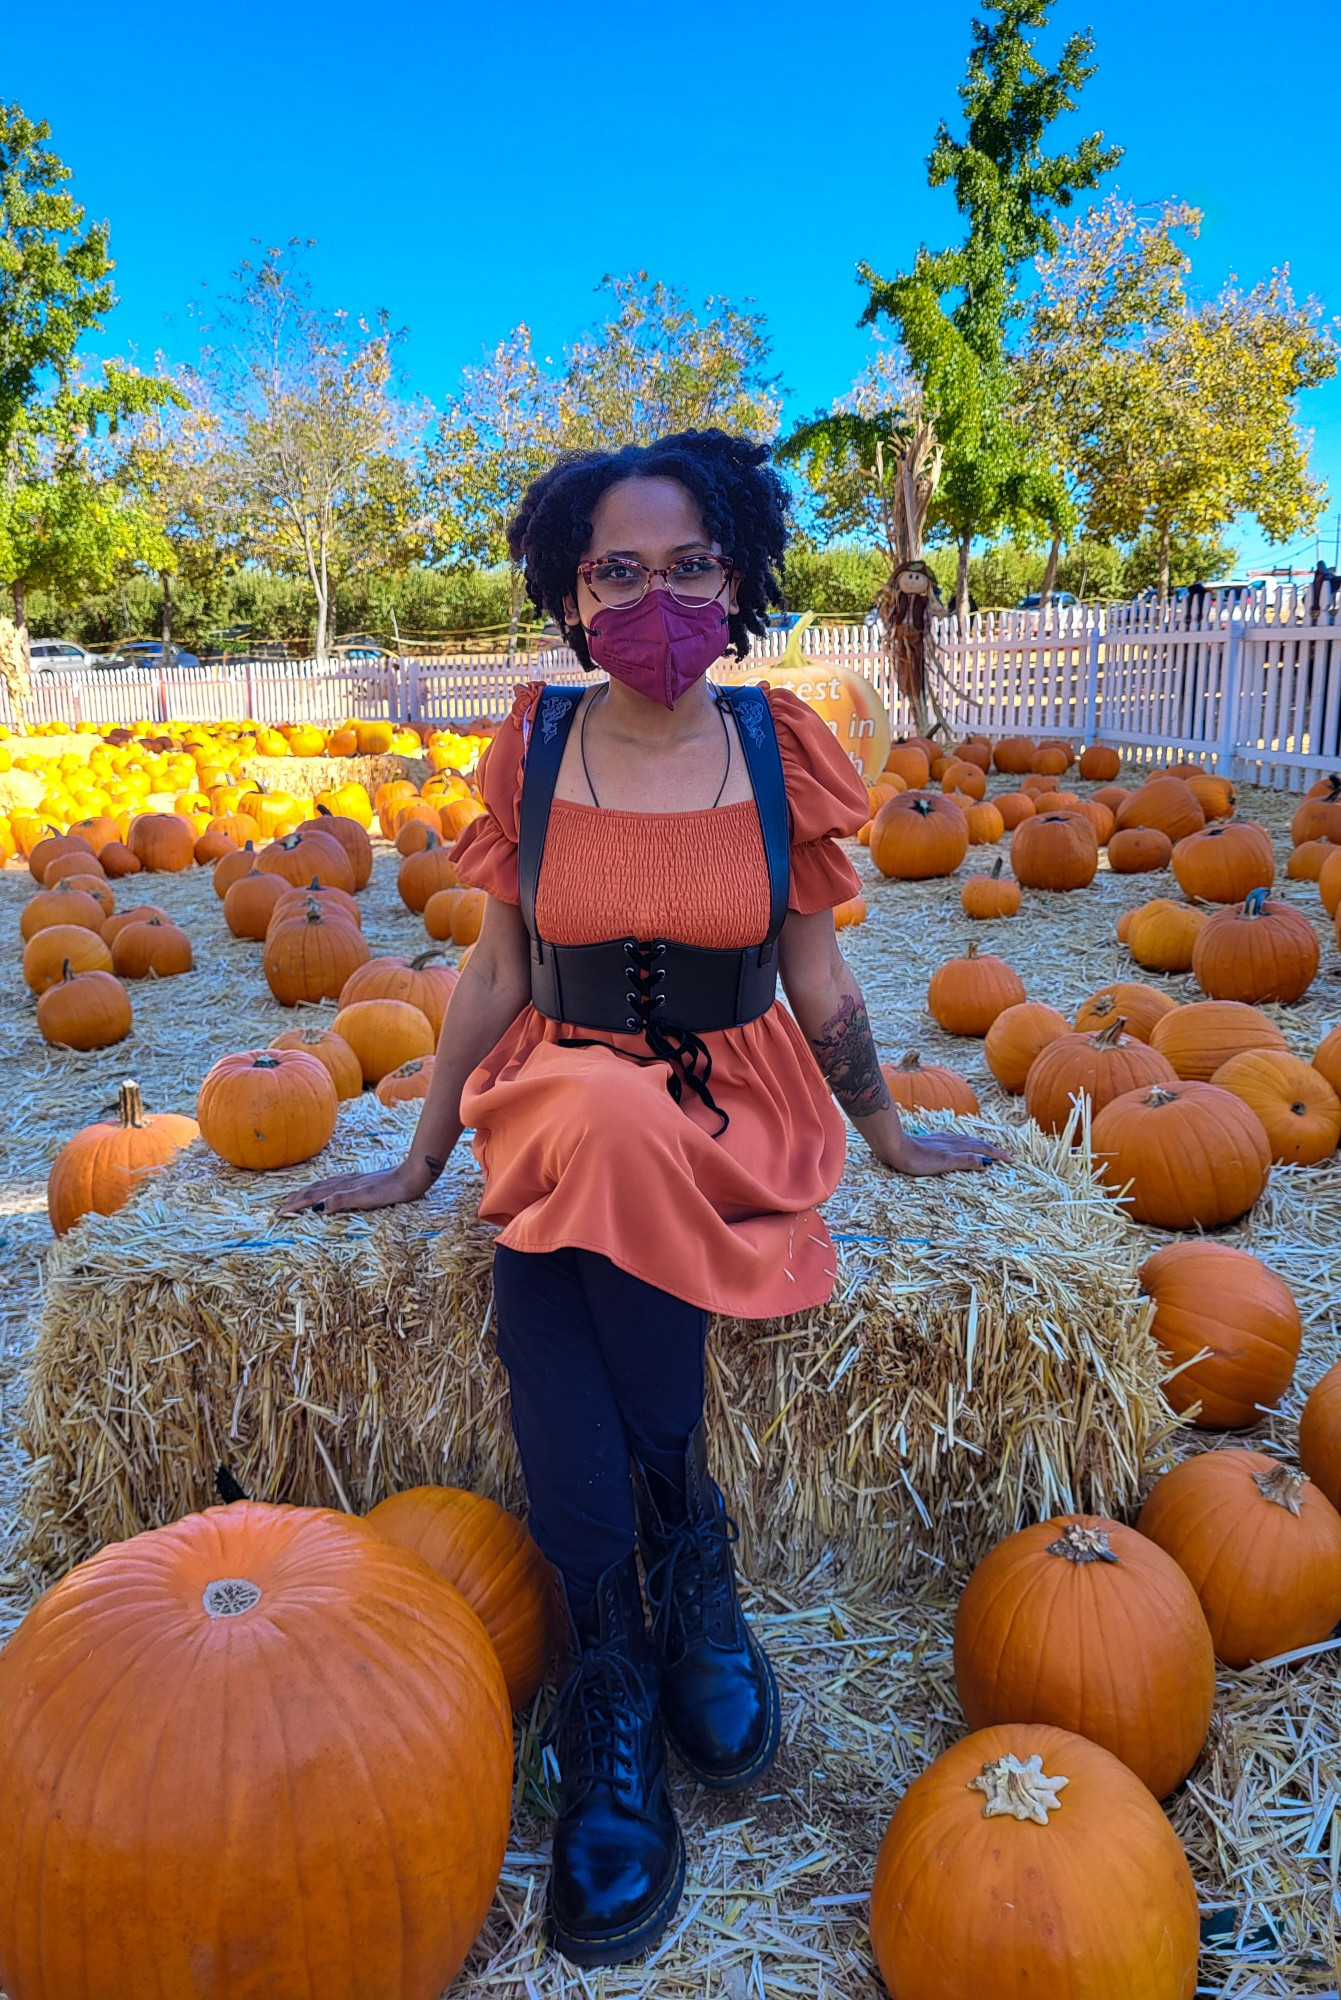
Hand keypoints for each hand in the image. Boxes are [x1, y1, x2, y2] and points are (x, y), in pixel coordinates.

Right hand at [276, 1156, 436, 1217]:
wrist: (415, 1175)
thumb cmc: (393, 1190)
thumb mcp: (368, 1198)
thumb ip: (342, 1200)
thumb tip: (316, 1207)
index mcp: (344, 1187)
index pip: (314, 1196)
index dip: (296, 1205)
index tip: (279, 1213)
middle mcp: (346, 1181)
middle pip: (315, 1189)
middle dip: (297, 1198)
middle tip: (280, 1206)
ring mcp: (355, 1180)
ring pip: (325, 1185)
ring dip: (308, 1192)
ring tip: (297, 1197)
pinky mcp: (363, 1181)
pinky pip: (335, 1184)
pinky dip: (324, 1188)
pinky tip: (329, 1189)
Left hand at [875, 1130, 1013, 1177]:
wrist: (893, 1146)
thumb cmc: (916, 1159)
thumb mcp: (943, 1162)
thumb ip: (964, 1160)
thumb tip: (987, 1162)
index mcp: (957, 1146)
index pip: (983, 1149)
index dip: (998, 1155)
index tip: (1012, 1160)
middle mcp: (952, 1140)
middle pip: (978, 1143)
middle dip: (994, 1149)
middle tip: (1006, 1156)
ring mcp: (942, 1139)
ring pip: (968, 1140)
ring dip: (981, 1145)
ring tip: (989, 1149)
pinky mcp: (933, 1141)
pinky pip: (957, 1141)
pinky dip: (967, 1144)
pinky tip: (960, 1145)